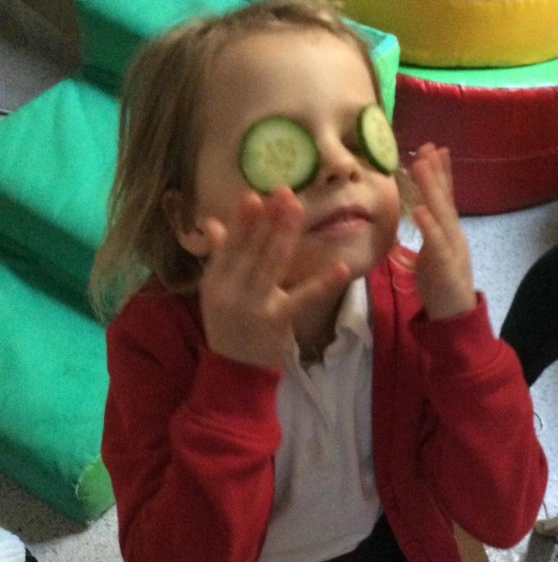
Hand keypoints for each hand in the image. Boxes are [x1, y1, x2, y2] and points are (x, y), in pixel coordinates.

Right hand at [198, 188, 349, 367]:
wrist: (234, 370)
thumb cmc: (228, 324)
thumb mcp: (216, 291)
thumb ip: (218, 256)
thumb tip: (212, 223)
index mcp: (215, 280)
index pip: (229, 245)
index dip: (242, 220)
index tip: (254, 195)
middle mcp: (231, 290)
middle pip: (253, 248)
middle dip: (270, 219)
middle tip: (285, 191)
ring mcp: (255, 305)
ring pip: (273, 263)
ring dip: (287, 234)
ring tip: (298, 208)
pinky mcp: (278, 320)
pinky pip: (304, 298)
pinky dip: (323, 283)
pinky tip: (341, 267)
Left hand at [409, 143, 476, 320]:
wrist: (456, 317)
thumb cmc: (441, 286)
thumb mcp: (432, 254)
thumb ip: (428, 234)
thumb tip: (418, 214)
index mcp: (449, 232)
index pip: (445, 198)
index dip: (440, 173)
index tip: (434, 149)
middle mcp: (454, 235)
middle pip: (444, 199)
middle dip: (436, 172)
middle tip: (427, 147)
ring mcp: (452, 249)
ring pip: (442, 214)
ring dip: (432, 188)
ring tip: (422, 165)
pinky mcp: (446, 266)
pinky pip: (436, 243)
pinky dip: (429, 225)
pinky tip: (420, 209)